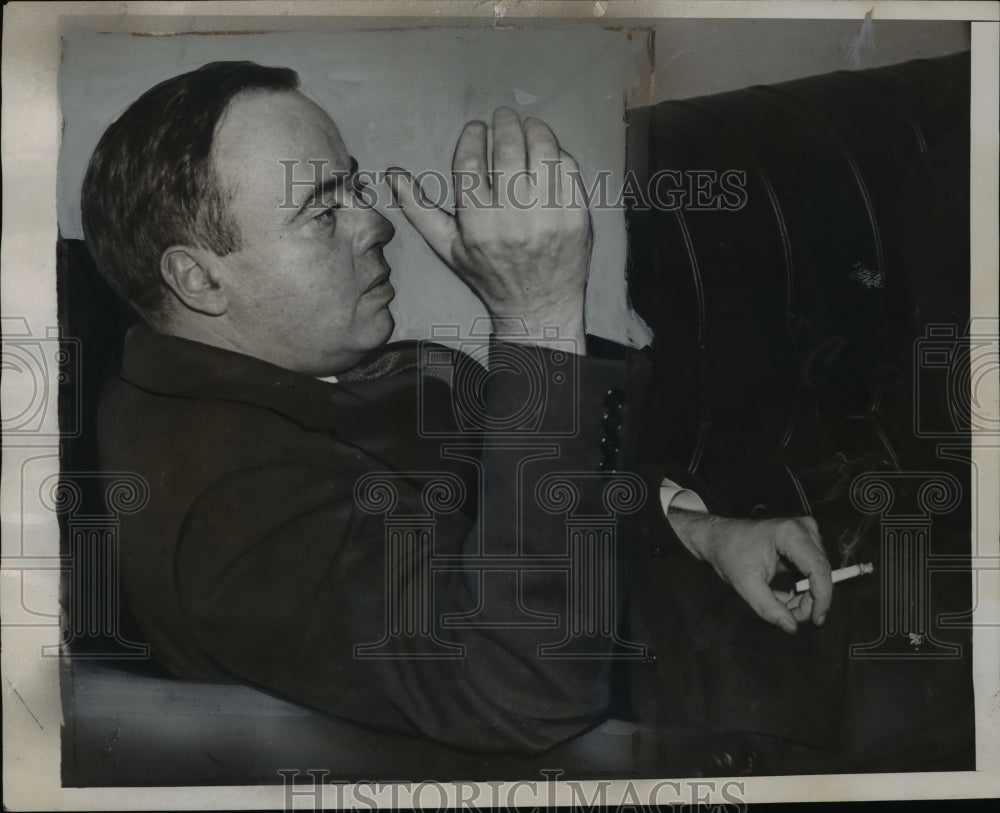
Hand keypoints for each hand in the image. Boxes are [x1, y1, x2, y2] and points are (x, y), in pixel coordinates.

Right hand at [386, 107, 591, 348]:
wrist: (538, 306)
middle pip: (508, 150)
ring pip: (543, 153)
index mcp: (477, 224)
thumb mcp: (448, 247)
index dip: (473, 137)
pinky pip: (569, 170)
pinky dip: (558, 154)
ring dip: (535, 130)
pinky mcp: (576, 217)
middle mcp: (513, 219)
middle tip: (503, 115)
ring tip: (528, 125)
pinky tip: (549, 153)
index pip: (471, 163)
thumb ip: (419, 210)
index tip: (476, 127)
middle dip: (505, 123)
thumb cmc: (488, 274)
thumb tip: (391, 173)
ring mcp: (549, 217)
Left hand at [667, 510, 832, 633]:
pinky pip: (813, 571)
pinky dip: (803, 589)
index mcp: (790, 533)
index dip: (822, 598)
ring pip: (819, 574)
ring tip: (784, 606)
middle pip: (821, 573)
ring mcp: (807, 533)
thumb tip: (792, 627)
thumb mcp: (745, 584)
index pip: (818, 569)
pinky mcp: (805, 542)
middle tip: (792, 617)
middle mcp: (804, 529)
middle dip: (810, 600)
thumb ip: (769, 608)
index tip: (816, 620)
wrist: (719, 538)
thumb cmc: (729, 554)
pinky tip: (786, 598)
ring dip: (806, 596)